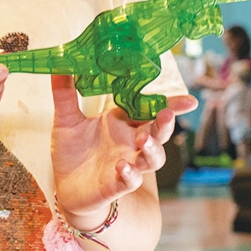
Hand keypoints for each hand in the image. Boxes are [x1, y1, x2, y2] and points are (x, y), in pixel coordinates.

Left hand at [50, 78, 195, 225]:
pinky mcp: (116, 185)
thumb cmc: (71, 151)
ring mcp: (127, 164)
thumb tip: (61, 64)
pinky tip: (122, 167)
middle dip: (166, 124)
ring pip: (152, 159)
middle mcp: (130, 143)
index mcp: (123, 123)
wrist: (65, 186)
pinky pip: (130, 181)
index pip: (151, 110)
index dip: (172, 105)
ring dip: (152, 149)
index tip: (190, 101)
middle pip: (158, 133)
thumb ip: (65, 93)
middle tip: (167, 114)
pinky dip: (130, 175)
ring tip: (144, 139)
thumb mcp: (66, 119)